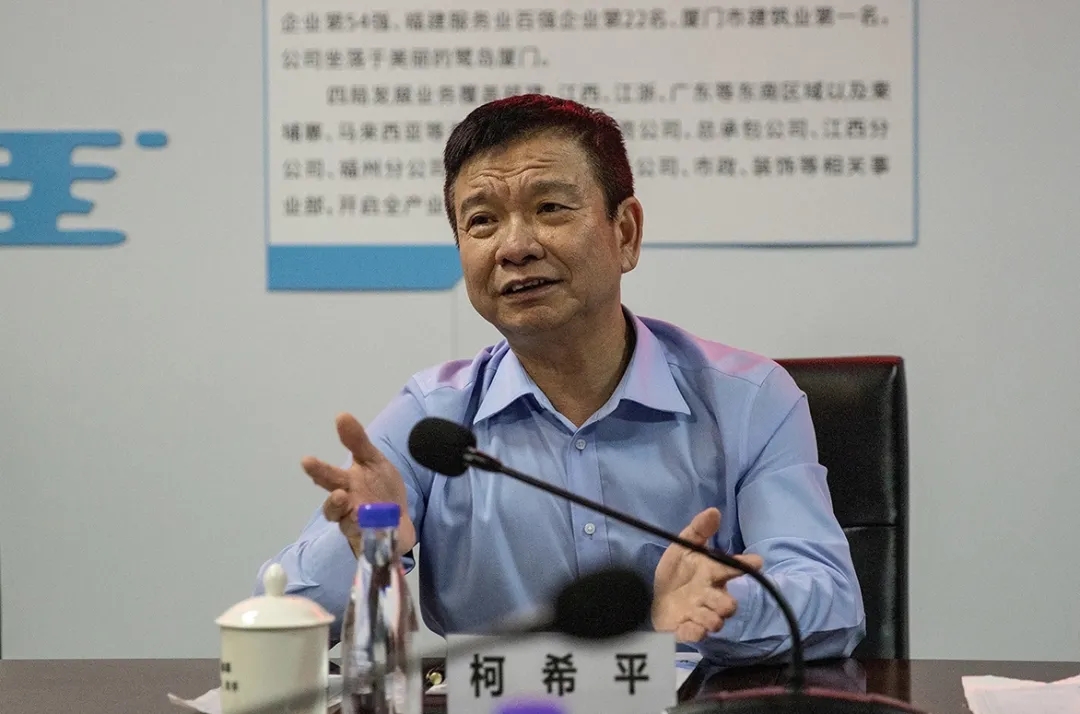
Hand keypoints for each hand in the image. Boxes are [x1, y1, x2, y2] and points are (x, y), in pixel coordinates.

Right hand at [301, 413, 416, 557]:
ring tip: (349, 504)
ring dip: (349, 517)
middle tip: (337, 494)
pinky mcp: (368, 541)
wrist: (399, 521)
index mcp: (346, 484)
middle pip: (333, 504)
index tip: (306, 461)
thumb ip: (357, 441)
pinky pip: (364, 538)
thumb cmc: (381, 489)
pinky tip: (370, 524)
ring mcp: (356, 525)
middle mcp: (346, 506)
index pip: (328, 476)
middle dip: (332, 499)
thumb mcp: (373, 461)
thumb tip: (341, 415)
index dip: (317, 470)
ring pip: (346, 524)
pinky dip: (366, 531)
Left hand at [652, 507, 763, 641]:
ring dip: (710, 618)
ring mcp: (699, 615)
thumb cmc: (675, 572)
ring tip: (698, 611)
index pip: (734, 569)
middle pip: (729, 605)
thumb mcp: (682, 547)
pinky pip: (695, 635)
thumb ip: (698, 530)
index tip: (756, 561)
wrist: (650, 594)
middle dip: (726, 603)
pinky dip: (694, 632)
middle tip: (716, 598)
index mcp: (712, 574)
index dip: (746, 565)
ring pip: (715, 621)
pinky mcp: (685, 630)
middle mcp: (710, 596)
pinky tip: (688, 626)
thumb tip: (714, 511)